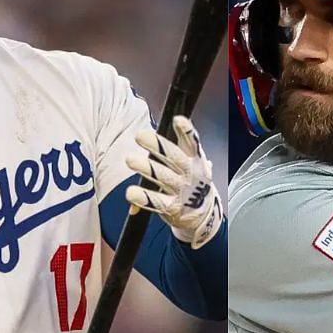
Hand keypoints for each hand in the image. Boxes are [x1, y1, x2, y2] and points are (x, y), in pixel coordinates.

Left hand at [126, 115, 223, 248]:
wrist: (203, 213)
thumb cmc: (190, 180)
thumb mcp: (191, 161)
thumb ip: (177, 146)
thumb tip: (161, 128)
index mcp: (195, 158)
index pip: (192, 142)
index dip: (186, 131)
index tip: (178, 120)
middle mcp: (190, 172)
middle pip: (174, 157)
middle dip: (158, 146)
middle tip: (140, 136)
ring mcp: (182, 190)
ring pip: (163, 177)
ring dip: (146, 169)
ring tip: (130, 160)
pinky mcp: (173, 207)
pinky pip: (156, 202)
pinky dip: (143, 198)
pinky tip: (131, 193)